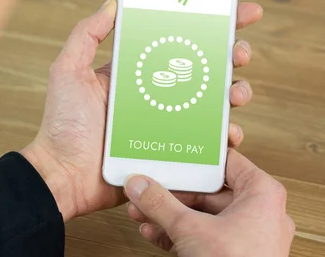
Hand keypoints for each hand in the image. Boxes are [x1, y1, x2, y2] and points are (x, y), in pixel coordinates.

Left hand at [21, 0, 262, 220]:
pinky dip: (226, 137)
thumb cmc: (63, 124)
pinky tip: (230, 133)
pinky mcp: (172, 151)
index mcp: (135, 71)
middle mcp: (154, 93)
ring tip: (237, 93)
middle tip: (239, 52)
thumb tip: (113, 2)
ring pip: (212, 103)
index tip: (237, 11)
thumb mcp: (68, 71)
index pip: (175, 40)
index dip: (207, 25)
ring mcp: (165, 123)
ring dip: (235, 93)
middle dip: (230, 56)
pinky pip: (208, 142)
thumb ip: (86, 35)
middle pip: (202, 68)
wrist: (65, 176)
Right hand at [124, 149, 294, 255]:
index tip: (175, 155)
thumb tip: (140, 185)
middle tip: (149, 188)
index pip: (226, 162)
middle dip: (171, 194)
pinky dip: (178, 234)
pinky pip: (203, 237)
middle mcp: (259, 214)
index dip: (197, 158)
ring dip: (169, 215)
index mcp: (262, 195)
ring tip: (144, 211)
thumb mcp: (190, 229)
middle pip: (207, 192)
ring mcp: (247, 238)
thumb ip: (160, 203)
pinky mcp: (234, 256)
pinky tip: (154, 233)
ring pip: (201, 216)